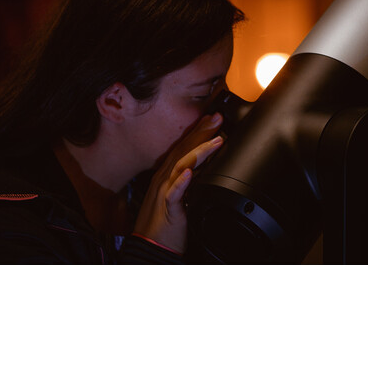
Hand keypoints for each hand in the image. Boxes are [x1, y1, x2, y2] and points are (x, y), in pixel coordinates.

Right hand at [132, 113, 222, 253]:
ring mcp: (164, 192)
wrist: (150, 249)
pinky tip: (190, 172)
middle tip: (217, 117)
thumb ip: (188, 180)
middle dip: (201, 132)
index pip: (184, 147)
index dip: (198, 132)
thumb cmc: (165, 225)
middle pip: (183, 150)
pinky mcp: (168, 209)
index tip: (213, 119)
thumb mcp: (179, 197)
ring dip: (199, 152)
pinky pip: (173, 193)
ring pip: (181, 166)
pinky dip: (181, 181)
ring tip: (215, 141)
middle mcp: (164, 179)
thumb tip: (203, 167)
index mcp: (167, 175)